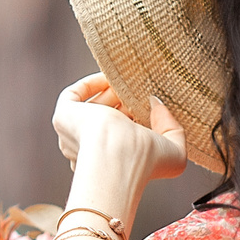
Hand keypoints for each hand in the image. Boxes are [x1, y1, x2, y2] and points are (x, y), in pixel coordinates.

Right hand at [52, 73, 187, 183]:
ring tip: (130, 80)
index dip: (140, 116)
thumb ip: (172, 129)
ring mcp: (76, 134)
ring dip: (110, 91)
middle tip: (142, 89)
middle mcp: (93, 150)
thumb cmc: (144, 162)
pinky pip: (73, 96)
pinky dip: (90, 84)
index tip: (154, 104)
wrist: (117, 156)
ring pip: (92, 107)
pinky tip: (110, 77)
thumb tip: (158, 106)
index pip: (125, 135)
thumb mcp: (175, 153)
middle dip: (126, 101)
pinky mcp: (64, 118)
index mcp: (116, 161)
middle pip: (108, 119)